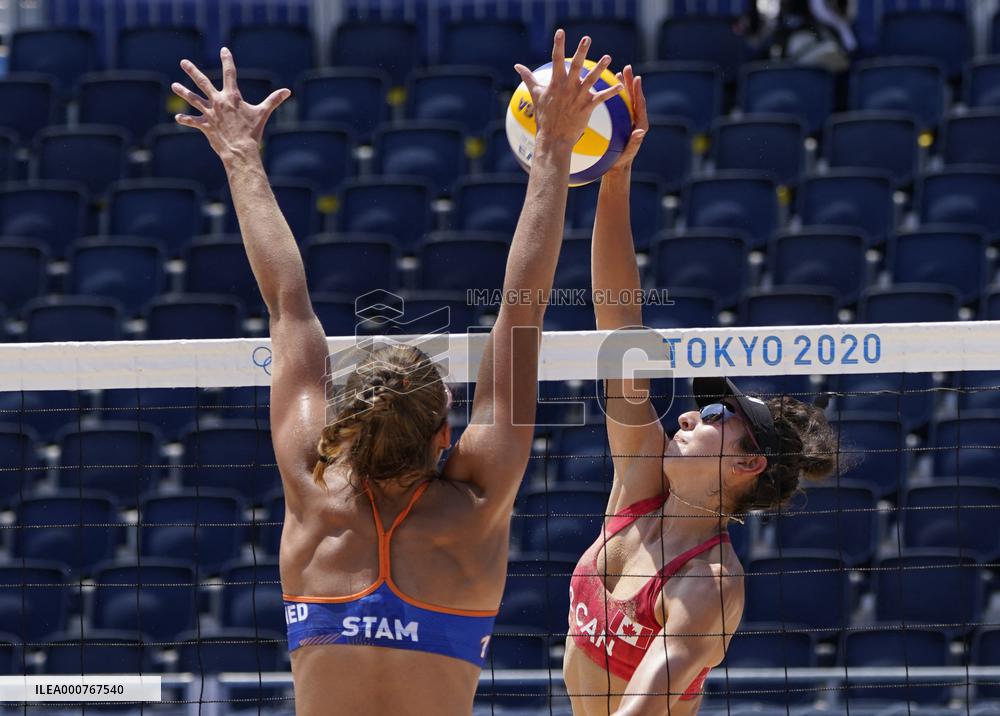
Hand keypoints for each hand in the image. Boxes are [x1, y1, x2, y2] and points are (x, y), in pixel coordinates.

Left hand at [171, 47, 290, 161]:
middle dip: (192, 71)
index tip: (223, 50)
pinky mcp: (205, 125)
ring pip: (193, 99)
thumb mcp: (263, 113)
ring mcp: (210, 113)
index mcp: (232, 96)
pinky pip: (193, 121)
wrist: (241, 149)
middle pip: (202, 82)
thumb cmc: (253, 131)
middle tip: (183, 62)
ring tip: (174, 85)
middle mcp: (218, 101)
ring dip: (183, 91)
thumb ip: (274, 100)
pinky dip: (185, 119)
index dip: (227, 60)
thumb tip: (288, 91)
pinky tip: (177, 117)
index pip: (230, 73)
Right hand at [514, 30, 621, 151]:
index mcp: (555, 83)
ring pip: (591, 79)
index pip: (556, 59)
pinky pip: (601, 98)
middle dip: (581, 51)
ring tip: (608, 57)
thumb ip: (528, 77)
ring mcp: (578, 97)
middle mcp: (567, 87)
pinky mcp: (587, 107)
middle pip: (575, 65)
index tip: (560, 32)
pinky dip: (611, 92)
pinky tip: (620, 85)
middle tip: (587, 38)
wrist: (553, 138)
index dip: (558, 45)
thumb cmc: (543, 116)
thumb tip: (517, 66)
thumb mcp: (535, 94)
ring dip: (600, 68)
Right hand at [606, 65, 647, 174]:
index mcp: (640, 124)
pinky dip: (612, 95)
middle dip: (631, 82)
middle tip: (627, 68)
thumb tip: (641, 132)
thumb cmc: (620, 161)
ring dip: (621, 85)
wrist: (615, 166)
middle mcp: (635, 119)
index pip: (640, 104)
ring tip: (617, 73)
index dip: (638, 91)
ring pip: (625, 99)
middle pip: (634, 97)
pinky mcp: (619, 121)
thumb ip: (635, 142)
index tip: (636, 79)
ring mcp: (627, 119)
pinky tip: (603, 87)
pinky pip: (616, 106)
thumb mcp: (627, 153)